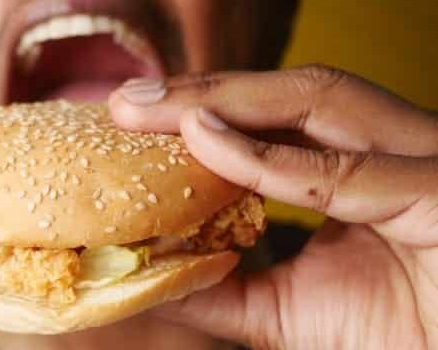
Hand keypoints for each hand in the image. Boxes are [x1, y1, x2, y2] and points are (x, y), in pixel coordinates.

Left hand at [109, 65, 437, 348]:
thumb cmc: (391, 339)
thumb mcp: (282, 309)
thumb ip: (219, 286)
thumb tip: (143, 272)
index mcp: (367, 166)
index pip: (279, 117)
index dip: (207, 110)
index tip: (134, 118)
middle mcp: (399, 149)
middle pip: (293, 96)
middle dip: (202, 93)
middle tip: (126, 102)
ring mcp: (424, 164)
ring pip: (316, 104)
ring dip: (222, 103)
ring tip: (149, 111)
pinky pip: (342, 170)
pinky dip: (265, 157)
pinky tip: (202, 140)